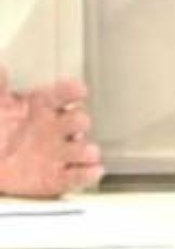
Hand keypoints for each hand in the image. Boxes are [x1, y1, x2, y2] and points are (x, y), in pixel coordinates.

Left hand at [0, 72, 105, 198]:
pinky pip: (78, 177)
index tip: (79, 91)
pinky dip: (87, 174)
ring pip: (84, 150)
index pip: (63, 94)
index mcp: (42, 107)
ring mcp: (58, 154)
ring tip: (85, 152)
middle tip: (73, 127)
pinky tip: (91, 170)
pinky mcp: (56, 178)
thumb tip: (1, 69)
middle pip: (80, 121)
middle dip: (80, 123)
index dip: (72, 92)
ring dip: (87, 151)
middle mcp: (55, 128)